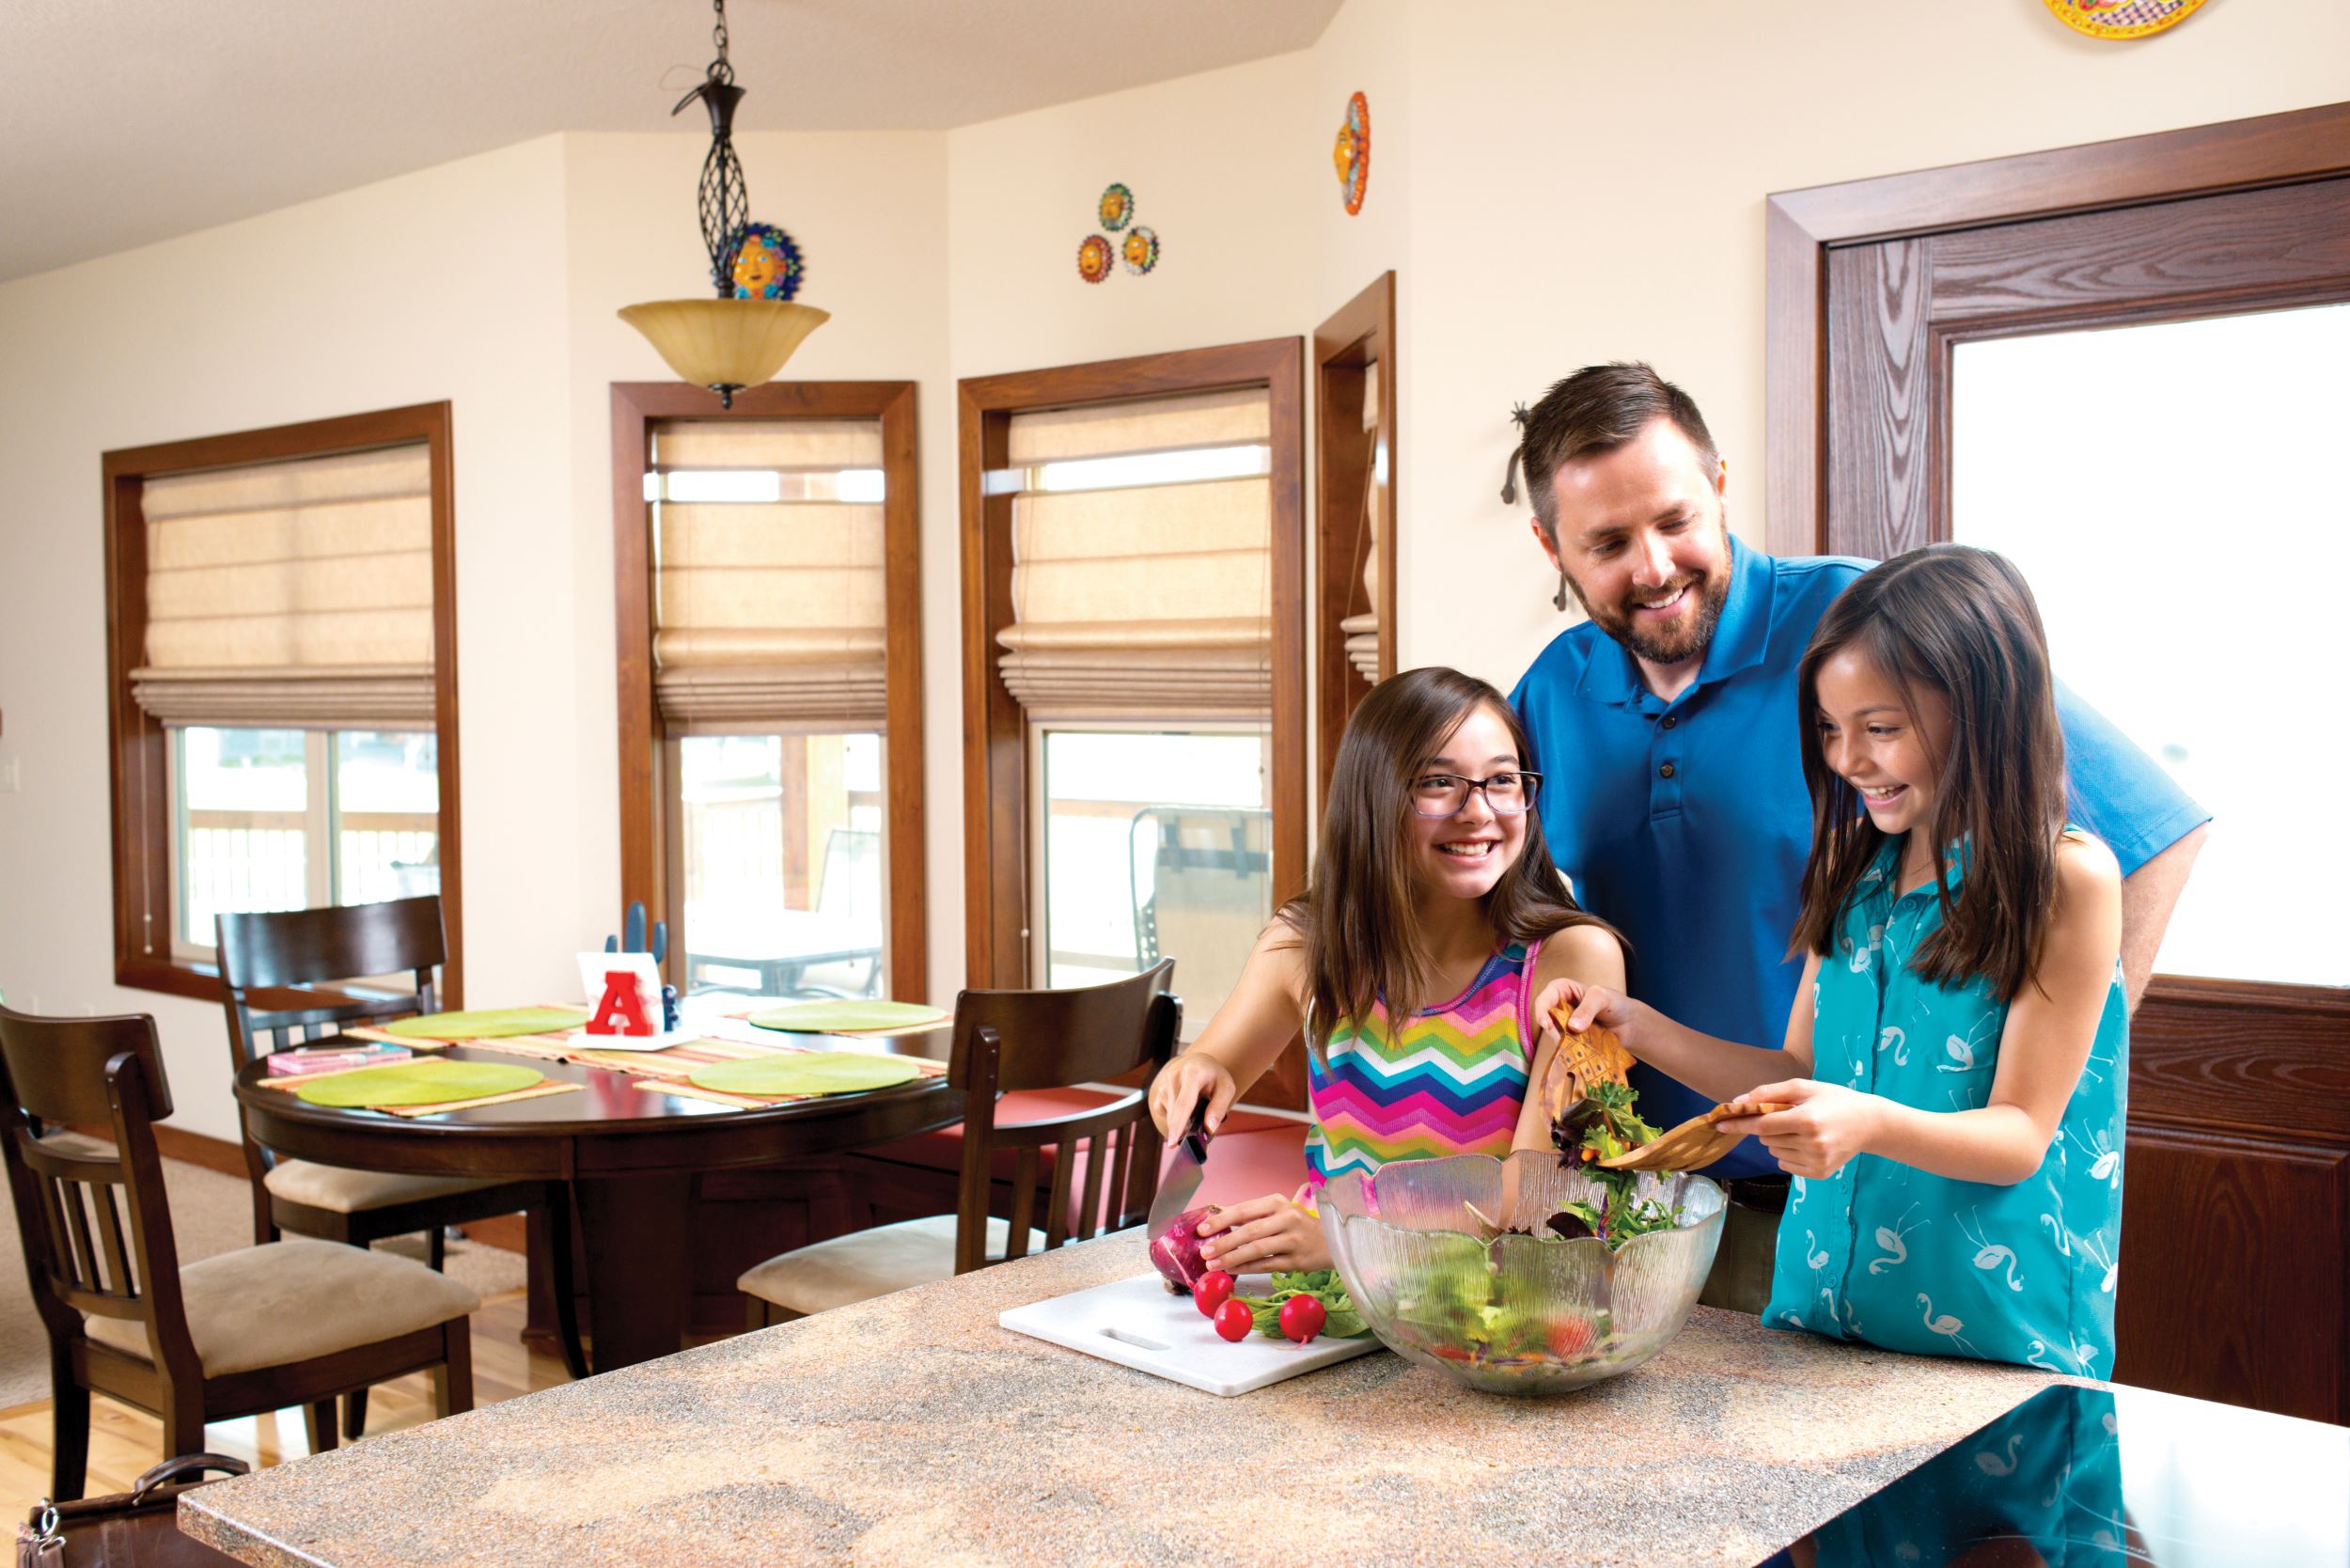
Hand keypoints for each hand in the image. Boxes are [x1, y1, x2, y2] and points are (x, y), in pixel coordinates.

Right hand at [1148, 1050, 1236, 1139]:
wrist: (1199, 1062)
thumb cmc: (1214, 1076)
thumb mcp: (1226, 1088)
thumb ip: (1219, 1108)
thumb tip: (1209, 1129)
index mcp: (1193, 1073)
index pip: (1184, 1104)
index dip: (1179, 1125)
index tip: (1174, 1142)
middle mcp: (1174, 1075)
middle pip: (1176, 1113)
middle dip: (1185, 1128)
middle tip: (1199, 1130)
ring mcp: (1164, 1083)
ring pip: (1170, 1115)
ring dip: (1182, 1120)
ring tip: (1196, 1108)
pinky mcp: (1159, 1091)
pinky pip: (1164, 1112)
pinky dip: (1175, 1115)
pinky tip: (1184, 1107)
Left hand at [1197, 1186, 1328, 1273]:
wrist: (1331, 1241)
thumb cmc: (1296, 1225)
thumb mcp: (1276, 1212)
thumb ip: (1250, 1215)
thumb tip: (1216, 1218)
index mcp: (1277, 1202)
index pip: (1244, 1210)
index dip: (1221, 1220)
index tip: (1202, 1230)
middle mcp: (1286, 1218)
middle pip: (1249, 1231)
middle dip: (1223, 1243)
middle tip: (1205, 1252)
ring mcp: (1293, 1240)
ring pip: (1257, 1250)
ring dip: (1232, 1258)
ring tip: (1213, 1264)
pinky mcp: (1297, 1260)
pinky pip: (1266, 1265)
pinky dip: (1247, 1268)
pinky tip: (1232, 1269)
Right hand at [1532, 977, 1639, 1045]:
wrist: (1629, 1024)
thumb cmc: (1615, 1003)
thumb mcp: (1602, 998)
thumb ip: (1588, 1008)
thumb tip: (1572, 1026)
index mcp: (1562, 990)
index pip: (1544, 999)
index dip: (1542, 1012)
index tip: (1548, 1025)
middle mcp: (1559, 1008)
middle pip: (1547, 1020)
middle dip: (1555, 1031)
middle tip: (1568, 1039)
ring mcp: (1564, 1026)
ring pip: (1555, 1037)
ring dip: (1565, 1043)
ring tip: (1582, 1045)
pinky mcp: (1571, 1041)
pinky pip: (1565, 1048)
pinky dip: (1571, 1051)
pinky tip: (1581, 1053)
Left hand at [1715, 1079, 1881, 1179]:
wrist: (1869, 1124)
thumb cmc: (1834, 1100)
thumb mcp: (1804, 1088)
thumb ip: (1769, 1093)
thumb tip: (1738, 1101)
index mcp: (1807, 1120)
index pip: (1762, 1124)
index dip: (1739, 1124)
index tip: (1719, 1124)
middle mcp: (1812, 1144)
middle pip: (1766, 1138)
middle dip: (1768, 1127)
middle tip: (1789, 1117)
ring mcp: (1816, 1161)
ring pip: (1774, 1151)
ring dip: (1778, 1139)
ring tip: (1802, 1129)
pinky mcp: (1819, 1173)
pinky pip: (1785, 1164)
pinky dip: (1788, 1153)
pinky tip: (1807, 1143)